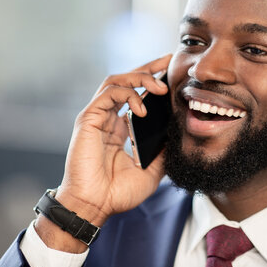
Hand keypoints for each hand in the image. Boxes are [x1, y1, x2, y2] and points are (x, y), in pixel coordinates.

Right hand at [56, 54, 171, 226]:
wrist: (94, 206)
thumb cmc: (117, 193)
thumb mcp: (151, 171)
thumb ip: (162, 151)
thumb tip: (178, 135)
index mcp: (119, 128)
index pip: (135, 95)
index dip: (151, 80)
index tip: (171, 72)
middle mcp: (107, 118)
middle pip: (126, 81)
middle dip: (148, 68)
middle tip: (168, 60)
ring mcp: (97, 117)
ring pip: (116, 81)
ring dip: (139, 78)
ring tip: (159, 86)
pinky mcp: (88, 119)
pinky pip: (108, 94)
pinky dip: (127, 94)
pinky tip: (142, 108)